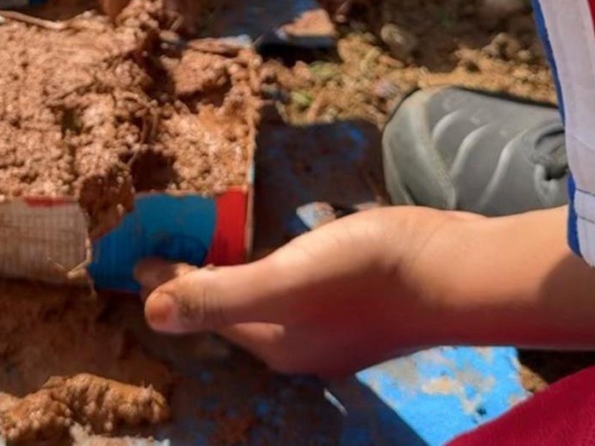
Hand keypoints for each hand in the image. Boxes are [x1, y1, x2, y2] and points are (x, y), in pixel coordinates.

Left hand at [135, 207, 462, 375]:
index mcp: (276, 344)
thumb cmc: (366, 275)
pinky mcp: (362, 301)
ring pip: (265, 302)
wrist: (458, 271)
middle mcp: (302, 345)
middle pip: (233, 313)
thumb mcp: (281, 282)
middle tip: (167, 256)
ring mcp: (335, 327)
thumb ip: (218, 296)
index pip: (206, 312)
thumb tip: (151, 311)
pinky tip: (279, 253)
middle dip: (198, 286)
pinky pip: (295, 288)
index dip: (170, 286)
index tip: (136, 262)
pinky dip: (271, 270)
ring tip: (211, 249)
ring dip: (233, 277)